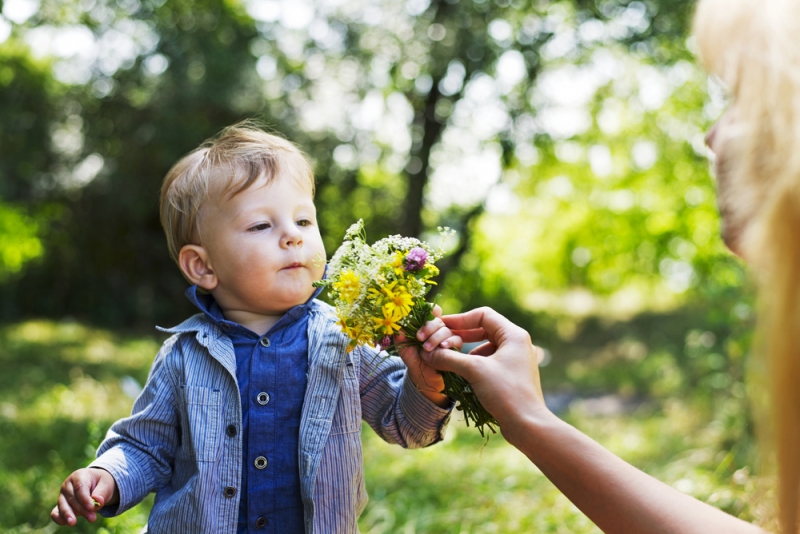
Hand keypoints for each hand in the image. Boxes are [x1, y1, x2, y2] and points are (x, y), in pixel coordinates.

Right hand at [51, 467, 118, 525]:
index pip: (80, 487)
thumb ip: (102, 492)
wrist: (96, 484)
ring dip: (69, 515)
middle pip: (72, 498)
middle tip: (92, 518)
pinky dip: (59, 518)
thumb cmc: (101, 483)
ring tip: (73, 523)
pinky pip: (55, 512)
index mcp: (79, 476)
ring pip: (63, 505)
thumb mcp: (106, 484)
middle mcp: (68, 485)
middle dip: (82, 509)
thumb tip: (98, 501)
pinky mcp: (60, 505)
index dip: (84, 498)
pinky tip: (66, 523)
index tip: (91, 508)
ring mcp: (62, 495)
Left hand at [396, 305, 461, 407]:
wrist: (424, 379)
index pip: (429, 312)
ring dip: (436, 337)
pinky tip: (442, 348)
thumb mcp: (404, 350)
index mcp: (425, 326)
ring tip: (427, 348)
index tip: (426, 313)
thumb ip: (400, 338)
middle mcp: (437, 330)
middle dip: (428, 327)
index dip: (429, 309)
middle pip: (438, 320)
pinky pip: (457, 340)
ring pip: (446, 330)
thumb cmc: (414, 361)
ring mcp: (447, 338)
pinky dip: (450, 342)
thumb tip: (397, 328)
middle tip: (419, 338)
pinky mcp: (455, 347)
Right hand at [421, 307, 546, 428]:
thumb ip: (448, 357)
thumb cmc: (505, 392)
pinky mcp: (511, 375)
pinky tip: (461, 372)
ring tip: (448, 357)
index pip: (483, 315)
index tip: (440, 326)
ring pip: (484, 346)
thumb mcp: (474, 370)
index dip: (459, 319)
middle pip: (483, 329)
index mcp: (513, 335)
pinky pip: (488, 361)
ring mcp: (515, 360)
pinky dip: (473, 363)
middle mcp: (516, 343)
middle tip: (439, 341)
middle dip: (460, 335)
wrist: (528, 425)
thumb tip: (426, 353)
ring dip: (465, 350)